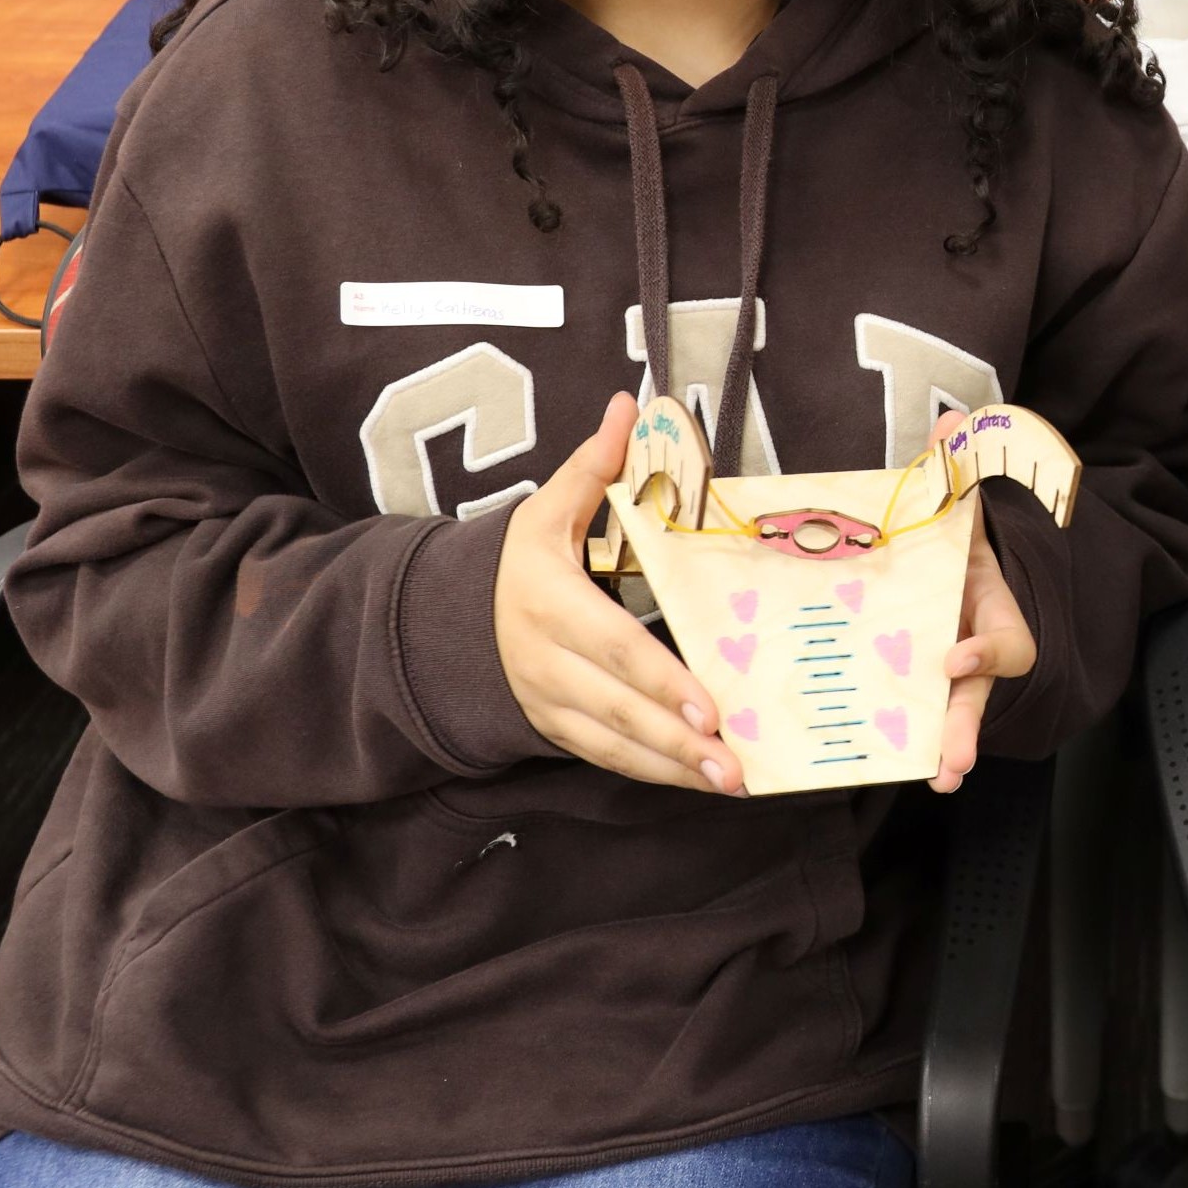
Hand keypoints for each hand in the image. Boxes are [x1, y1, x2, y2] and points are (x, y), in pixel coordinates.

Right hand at [495, 392, 742, 792]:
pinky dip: (655, 773)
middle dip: (677, 738)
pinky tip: (701, 779)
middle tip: (733, 760)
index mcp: (550, 603)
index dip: (660, 679)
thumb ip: (593, 465)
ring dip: (673, 768)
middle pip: (619, 707)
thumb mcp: (546, 510)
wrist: (453, 623)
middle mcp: (547, 662)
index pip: (613, 647)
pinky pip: (609, 759)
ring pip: (615, 745)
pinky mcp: (558, 730)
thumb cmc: (520, 561)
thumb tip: (630, 406)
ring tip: (731, 781)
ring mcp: (551, 704)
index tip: (709, 705)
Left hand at [931, 410, 1036, 793]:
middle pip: (982, 692)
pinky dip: (913, 743)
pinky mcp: (920, 685)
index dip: (987, 649)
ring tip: (939, 778)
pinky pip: (921, 719)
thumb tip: (953, 417)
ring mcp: (951, 671)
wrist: (950, 562)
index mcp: (992, 606)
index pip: (1007, 637)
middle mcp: (976, 645)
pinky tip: (895, 765)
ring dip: (949, 747)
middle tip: (952, 760)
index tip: (954, 656)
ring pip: (958, 715)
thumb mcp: (955, 501)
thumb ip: (954, 464)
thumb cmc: (952, 537)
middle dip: (967, 725)